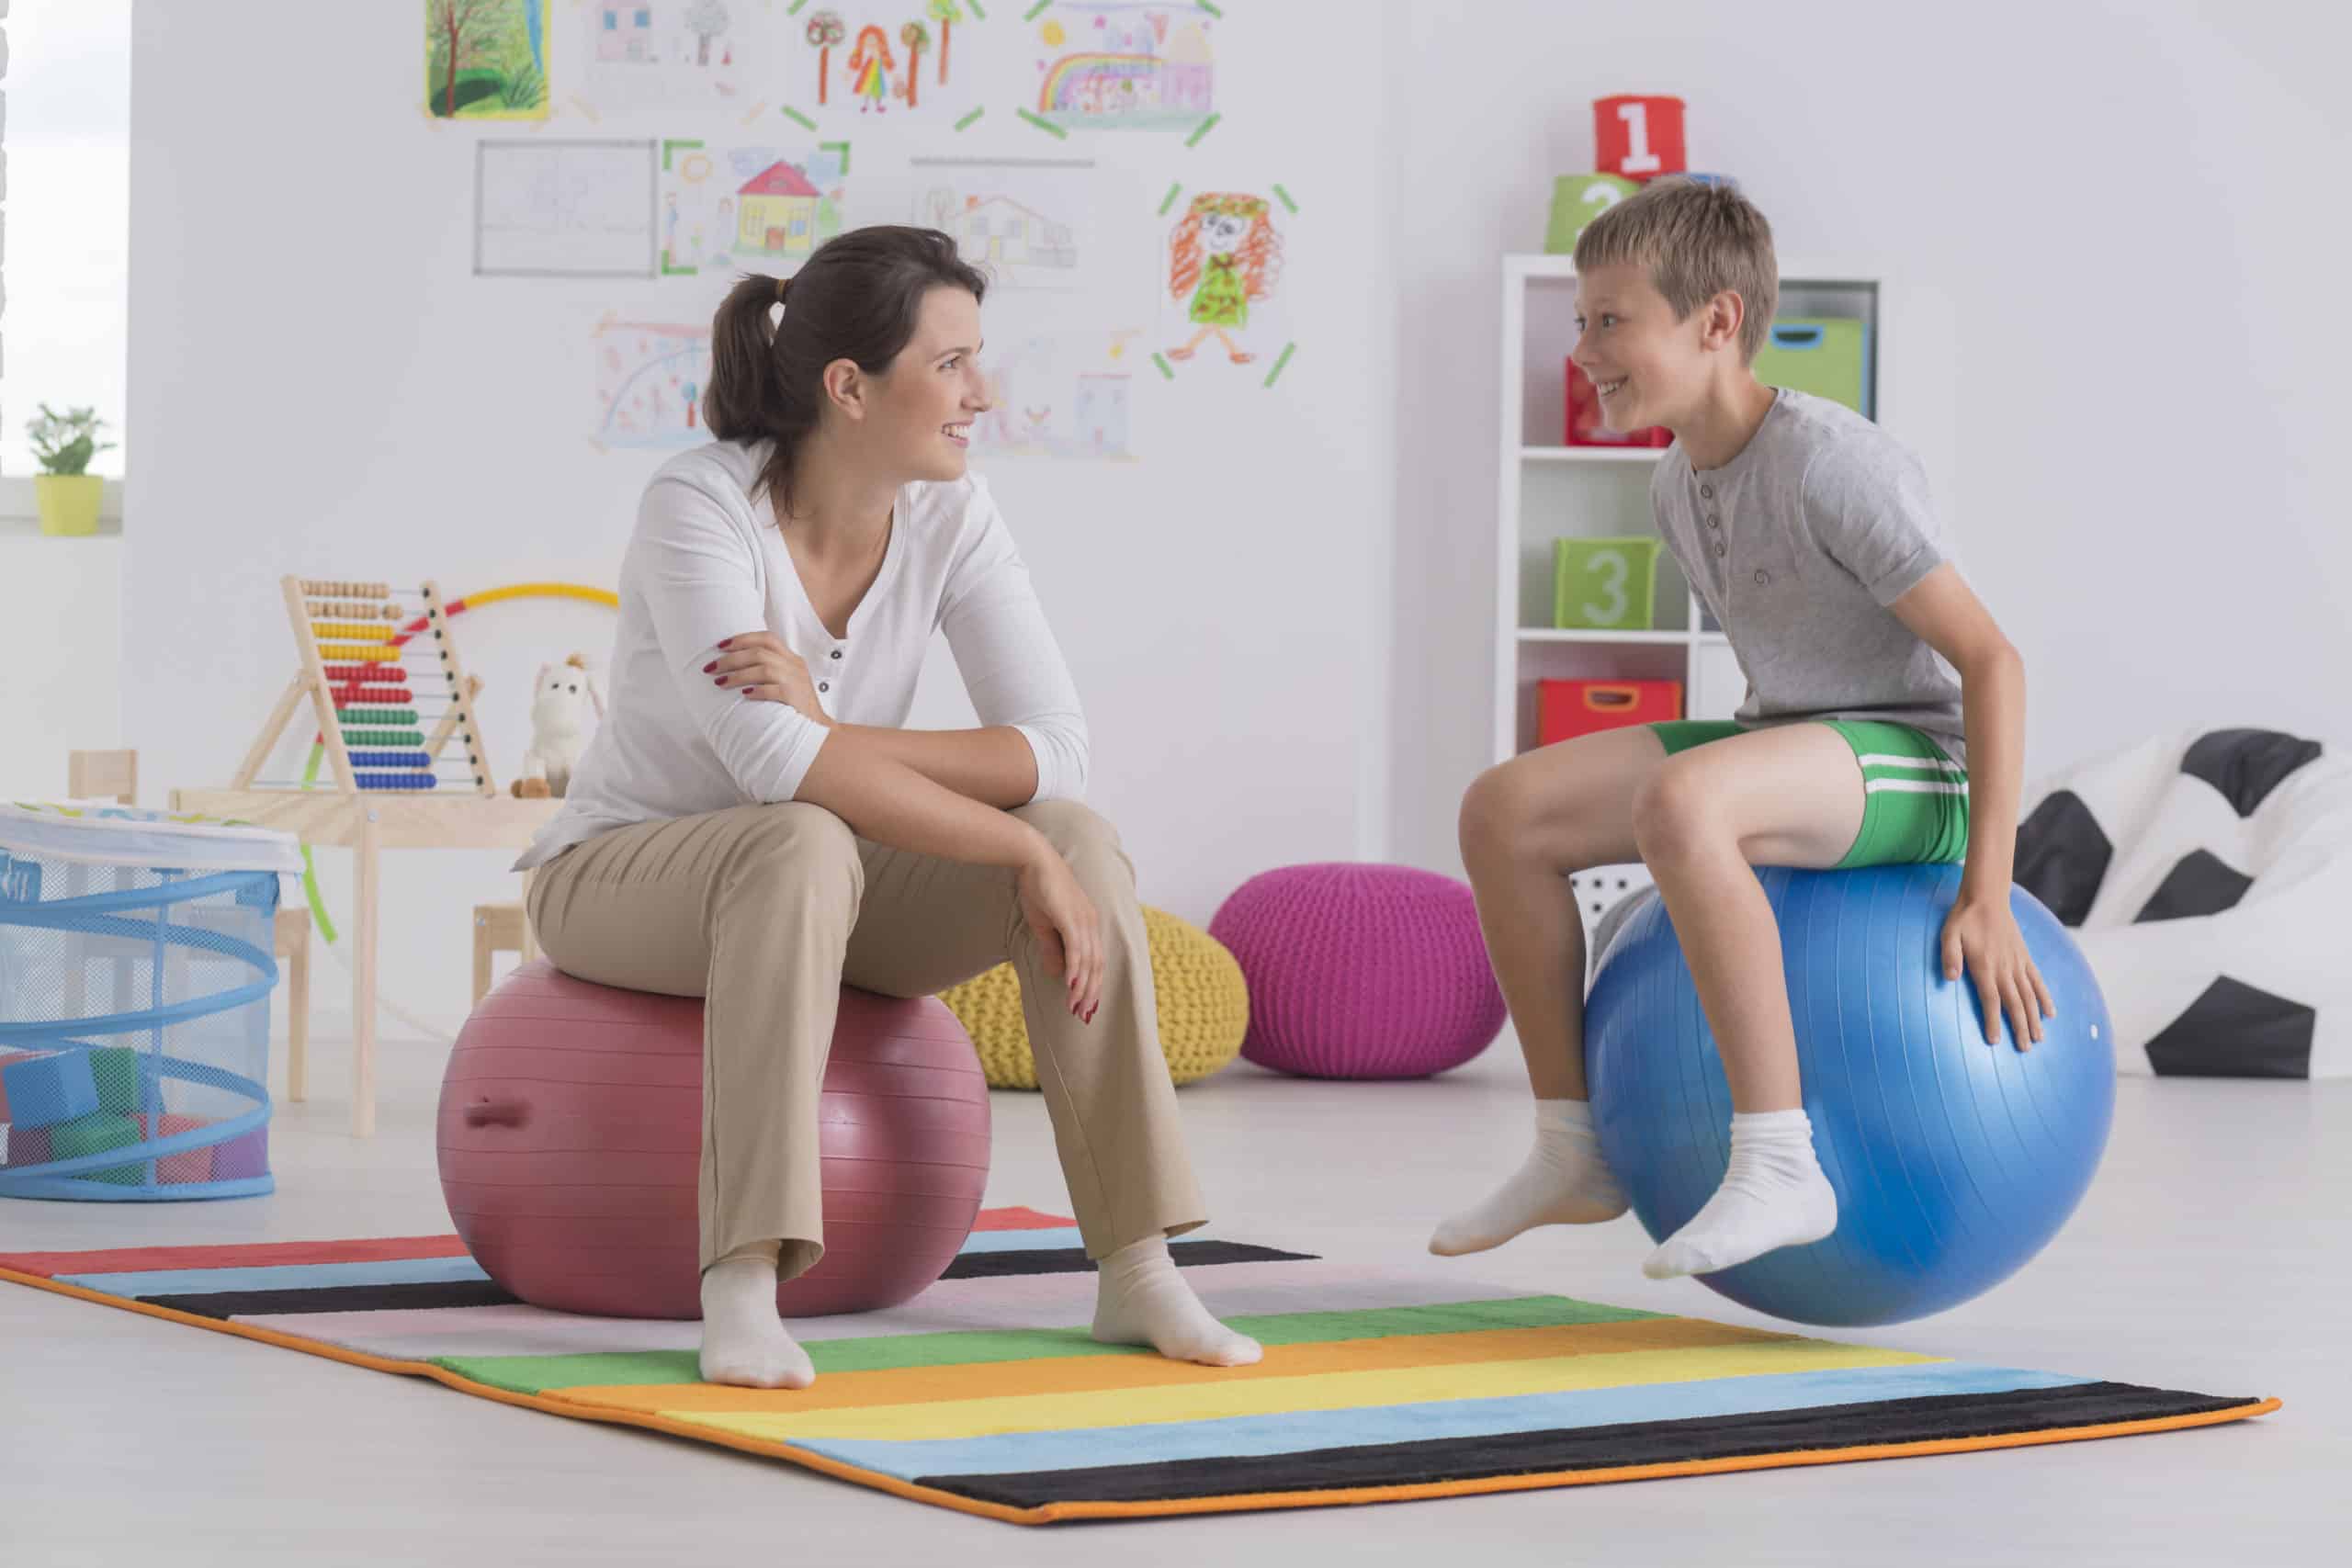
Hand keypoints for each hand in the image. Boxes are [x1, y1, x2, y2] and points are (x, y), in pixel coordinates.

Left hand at [704, 632, 828, 725]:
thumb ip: (768, 670)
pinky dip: (756, 691)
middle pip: (760, 652)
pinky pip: (773, 690)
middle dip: (731, 658)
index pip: (767, 638)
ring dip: (738, 675)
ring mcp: (796, 681)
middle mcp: (795, 665)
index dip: (742, 639)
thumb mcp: (786, 681)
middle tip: (712, 668)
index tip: (720, 645)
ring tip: (720, 682)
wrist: (817, 730)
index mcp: (792, 658)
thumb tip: (731, 666)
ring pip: (764, 668)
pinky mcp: (795, 698)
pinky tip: (744, 695)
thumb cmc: (794, 707)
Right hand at [1015, 840, 1101, 1023]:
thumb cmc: (1039, 888)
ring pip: (1088, 960)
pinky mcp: (1071, 917)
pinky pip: (1076, 948)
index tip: (1087, 1005)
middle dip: (1091, 992)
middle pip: (1097, 965)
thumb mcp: (1044, 925)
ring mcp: (1083, 919)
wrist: (1033, 859)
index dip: (1093, 984)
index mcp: (1088, 924)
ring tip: (1076, 1007)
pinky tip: (1072, 985)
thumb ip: (1052, 949)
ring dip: (1083, 986)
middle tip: (1084, 1015)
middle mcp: (1091, 923)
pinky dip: (1076, 968)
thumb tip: (1057, 974)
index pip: (1096, 961)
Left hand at [1941, 892, 2054, 1049]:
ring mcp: (2018, 963)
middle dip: (2020, 1028)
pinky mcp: (2025, 958)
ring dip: (2034, 1019)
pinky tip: (2051, 1013)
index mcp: (1985, 966)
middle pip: (2014, 1004)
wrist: (1987, 898)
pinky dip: (2045, 997)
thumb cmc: (1964, 919)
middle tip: (2024, 1049)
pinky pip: (2037, 981)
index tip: (1995, 1041)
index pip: (1991, 1000)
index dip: (1993, 1021)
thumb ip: (1949, 956)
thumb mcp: (1949, 934)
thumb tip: (1948, 978)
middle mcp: (2005, 968)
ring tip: (2038, 1039)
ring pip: (2029, 996)